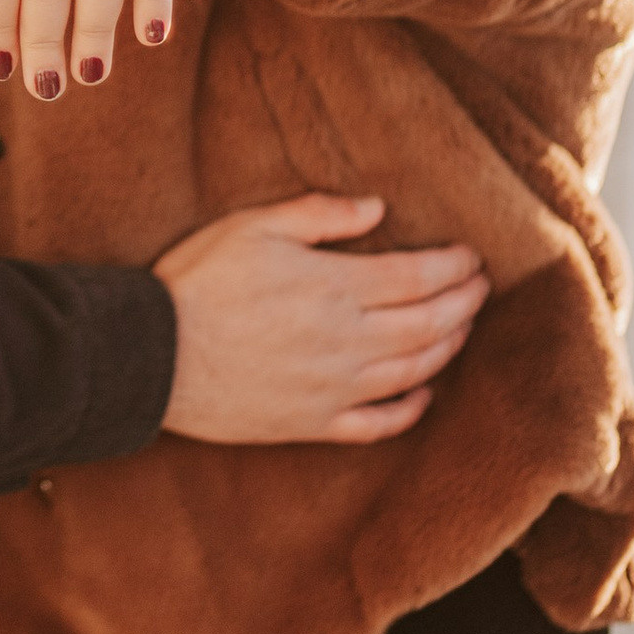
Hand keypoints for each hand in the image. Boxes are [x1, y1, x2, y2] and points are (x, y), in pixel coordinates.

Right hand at [156, 194, 487, 447]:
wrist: (152, 357)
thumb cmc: (197, 282)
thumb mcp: (253, 226)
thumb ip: (320, 215)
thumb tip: (377, 209)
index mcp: (335, 287)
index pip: (417, 275)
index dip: (453, 266)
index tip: (473, 256)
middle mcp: (347, 341)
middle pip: (429, 323)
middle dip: (463, 303)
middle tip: (481, 288)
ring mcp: (334, 388)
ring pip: (414, 371)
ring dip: (448, 347)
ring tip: (462, 329)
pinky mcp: (313, 423)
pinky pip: (378, 423)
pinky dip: (411, 409)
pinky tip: (424, 394)